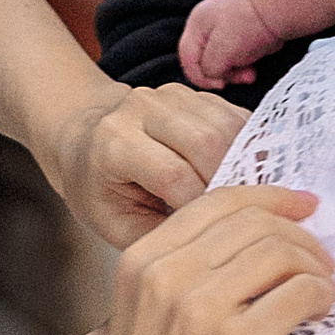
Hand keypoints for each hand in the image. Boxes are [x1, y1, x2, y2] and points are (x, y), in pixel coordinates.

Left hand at [34, 80, 248, 247]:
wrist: (85, 139)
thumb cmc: (99, 190)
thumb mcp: (115, 225)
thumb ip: (160, 234)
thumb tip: (212, 241)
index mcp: (113, 142)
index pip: (173, 175)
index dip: (202, 207)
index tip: (218, 233)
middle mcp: (141, 108)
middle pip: (206, 142)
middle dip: (231, 184)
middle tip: (241, 217)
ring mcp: (170, 94)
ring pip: (227, 125)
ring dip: (247, 164)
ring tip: (246, 199)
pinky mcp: (195, 93)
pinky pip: (235, 117)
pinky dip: (249, 148)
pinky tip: (245, 175)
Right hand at [69, 184, 334, 334]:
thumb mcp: (144, 314)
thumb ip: (184, 274)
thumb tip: (259, 245)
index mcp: (142, 258)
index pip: (219, 199)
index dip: (272, 197)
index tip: (304, 206)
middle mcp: (167, 272)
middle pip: (255, 221)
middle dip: (300, 234)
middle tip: (322, 259)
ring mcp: (199, 307)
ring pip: (282, 252)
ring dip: (315, 266)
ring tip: (323, 289)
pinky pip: (298, 294)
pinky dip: (321, 296)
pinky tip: (321, 311)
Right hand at [179, 0, 268, 90]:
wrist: (279, 10)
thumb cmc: (249, 25)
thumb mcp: (222, 52)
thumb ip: (209, 68)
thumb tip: (212, 76)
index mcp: (197, 25)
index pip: (187, 58)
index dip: (200, 77)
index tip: (220, 84)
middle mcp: (206, 26)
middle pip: (203, 61)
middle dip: (221, 75)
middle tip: (238, 79)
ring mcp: (222, 30)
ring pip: (219, 62)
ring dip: (234, 73)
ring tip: (249, 75)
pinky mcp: (237, 36)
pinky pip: (233, 58)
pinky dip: (241, 66)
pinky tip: (252, 69)